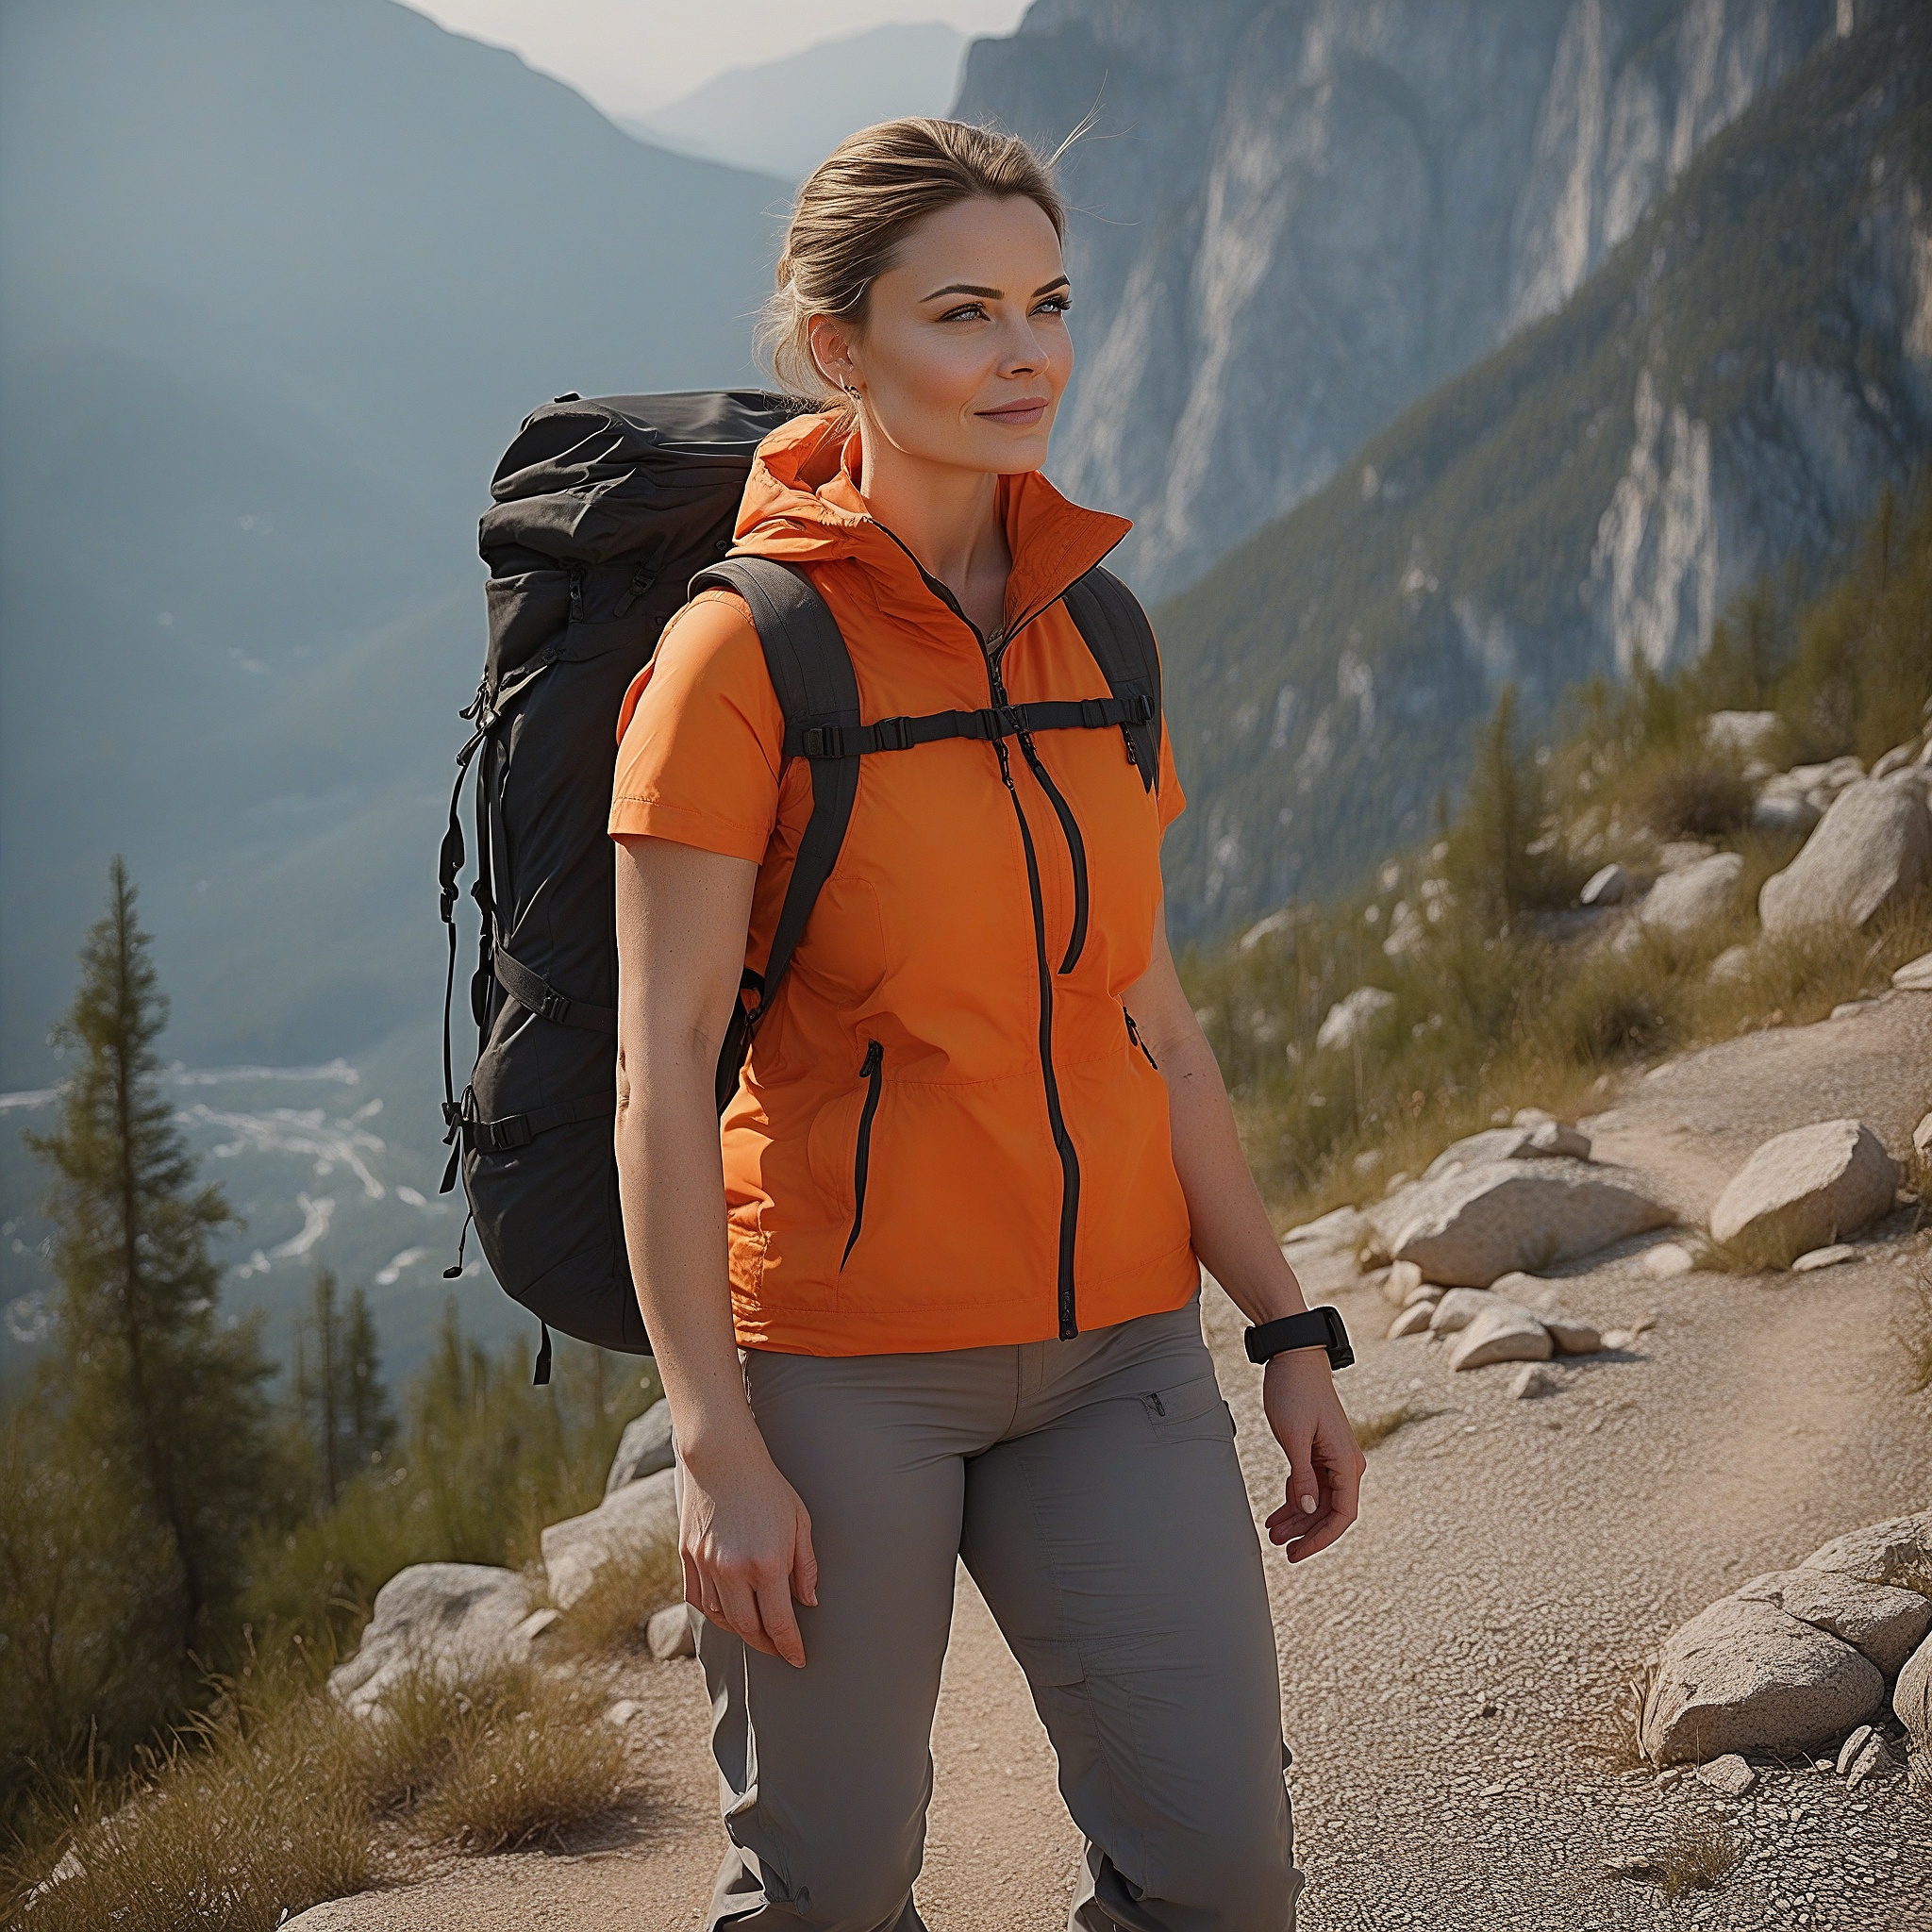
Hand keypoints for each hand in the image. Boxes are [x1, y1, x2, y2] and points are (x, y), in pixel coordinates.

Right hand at [678, 1439, 818, 1666]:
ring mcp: (706, 1566)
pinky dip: (715, 1613)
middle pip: (748, 1629)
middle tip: (779, 1649)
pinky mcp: (688, 1557)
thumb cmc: (768, 1487)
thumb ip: (806, 1566)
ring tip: (757, 1631)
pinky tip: (729, 1612)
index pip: (780, 1623)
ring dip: (741, 1631)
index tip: (798, 1658)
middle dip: (766, 1645)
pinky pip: (698, 1601)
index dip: (790, 1646)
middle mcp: (734, 1570)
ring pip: (722, 1618)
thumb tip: (808, 1602)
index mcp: (768, 1563)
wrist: (722, 1457)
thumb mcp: (800, 1521)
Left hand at [1260, 1348, 1363, 1560]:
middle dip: (1305, 1532)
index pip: (1342, 1515)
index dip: (1321, 1538)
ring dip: (1296, 1519)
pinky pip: (1308, 1485)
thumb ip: (1301, 1476)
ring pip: (1317, 1500)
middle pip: (1329, 1512)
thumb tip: (1307, 1510)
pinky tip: (1276, 1515)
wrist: (1294, 1358)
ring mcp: (1331, 1458)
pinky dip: (1293, 1500)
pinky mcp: (1317, 1452)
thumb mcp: (1294, 1437)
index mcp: (1346, 1463)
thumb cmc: (1295, 1392)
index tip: (1298, 1553)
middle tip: (1280, 1548)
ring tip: (1272, 1534)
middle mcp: (1344, 1464)